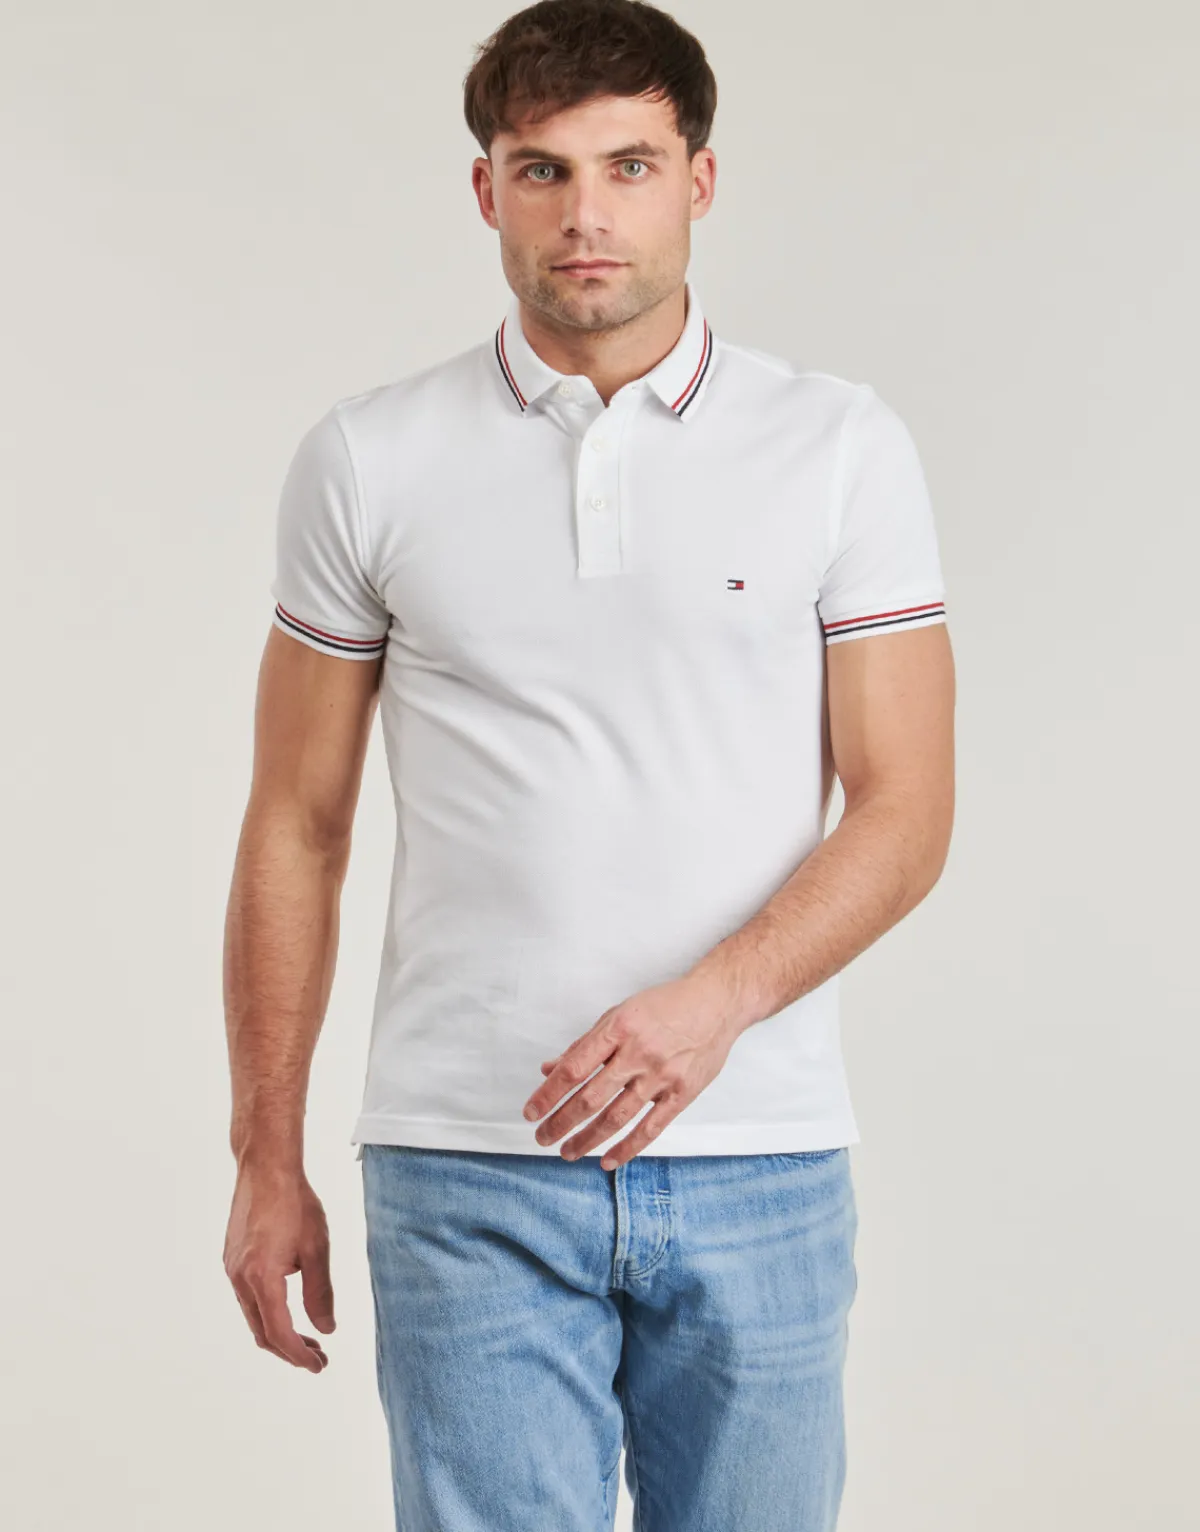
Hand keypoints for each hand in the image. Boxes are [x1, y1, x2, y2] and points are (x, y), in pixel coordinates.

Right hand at [223, 1164, 335, 1372]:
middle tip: (318, 1358)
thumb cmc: (295, 1203)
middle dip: (290, 1350)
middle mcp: (240, 1278)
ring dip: (278, 1332)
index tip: (319, 1366)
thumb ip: (320, 1293)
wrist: (265, 1168)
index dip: (299, 1355)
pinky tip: (288, 1308)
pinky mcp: (231, 1259)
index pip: (279, 1333)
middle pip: (262, 1332)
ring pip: (253, 1316)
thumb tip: (326, 1329)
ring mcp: (232, 1269)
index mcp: (262, 1278)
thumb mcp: (317, 1248)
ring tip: (308, 1338)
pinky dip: (267, 1312)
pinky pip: (247, 1298)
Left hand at [521, 974, 743, 1168]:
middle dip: (561, 1123)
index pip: (574, 1068)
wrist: (716, 1003)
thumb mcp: (620, 1013)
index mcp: (618, 1028)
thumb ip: (586, 1044)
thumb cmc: (665, 1006)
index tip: (531, 1112)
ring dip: (587, 1139)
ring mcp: (662, 1075)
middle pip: (591, 1098)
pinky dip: (627, 1148)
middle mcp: (638, 1053)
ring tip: (567, 1152)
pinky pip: (651, 1128)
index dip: (549, 1094)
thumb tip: (550, 1069)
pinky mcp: (682, 1093)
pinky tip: (607, 1160)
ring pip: (617, 1117)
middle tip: (542, 1138)